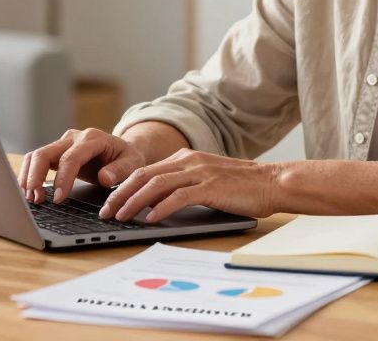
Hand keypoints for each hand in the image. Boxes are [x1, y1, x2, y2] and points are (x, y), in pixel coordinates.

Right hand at [18, 128, 147, 203]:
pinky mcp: (56, 152)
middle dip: (36, 176)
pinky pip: (36, 160)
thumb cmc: (128, 158)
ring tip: (32, 198)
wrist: (123, 150)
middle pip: (45, 152)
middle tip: (36, 199)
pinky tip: (30, 191)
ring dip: (30, 177)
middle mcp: (74, 137)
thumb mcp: (132, 163)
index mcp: (93, 138)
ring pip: (36, 155)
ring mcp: (63, 143)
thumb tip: (104, 178)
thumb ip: (120, 170)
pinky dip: (30, 175)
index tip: (58, 198)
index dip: (62, 178)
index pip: (71, 158)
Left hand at [98, 149, 278, 222]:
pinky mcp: (211, 187)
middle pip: (144, 175)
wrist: (273, 182)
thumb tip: (155, 204)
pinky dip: (161, 208)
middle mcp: (189, 161)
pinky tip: (150, 219)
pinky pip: (179, 196)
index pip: (145, 170)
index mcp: (186, 158)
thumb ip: (183, 186)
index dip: (123, 186)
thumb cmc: (242, 186)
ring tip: (120, 216)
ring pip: (156, 185)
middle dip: (120, 194)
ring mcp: (200, 173)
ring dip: (134, 202)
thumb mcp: (207, 180)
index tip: (109, 201)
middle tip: (105, 211)